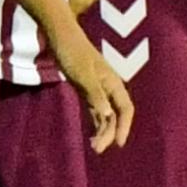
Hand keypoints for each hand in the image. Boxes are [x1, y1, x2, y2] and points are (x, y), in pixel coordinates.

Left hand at [55, 26, 136, 153]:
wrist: (61, 36)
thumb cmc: (72, 51)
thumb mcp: (82, 74)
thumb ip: (95, 94)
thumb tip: (107, 114)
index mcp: (112, 82)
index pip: (125, 109)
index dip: (125, 127)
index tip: (119, 144)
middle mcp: (109, 87)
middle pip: (115, 115)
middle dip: (110, 133)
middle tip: (97, 150)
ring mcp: (98, 88)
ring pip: (106, 114)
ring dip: (102, 131)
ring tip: (94, 147)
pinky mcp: (88, 89)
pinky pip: (96, 110)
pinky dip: (95, 123)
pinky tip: (91, 135)